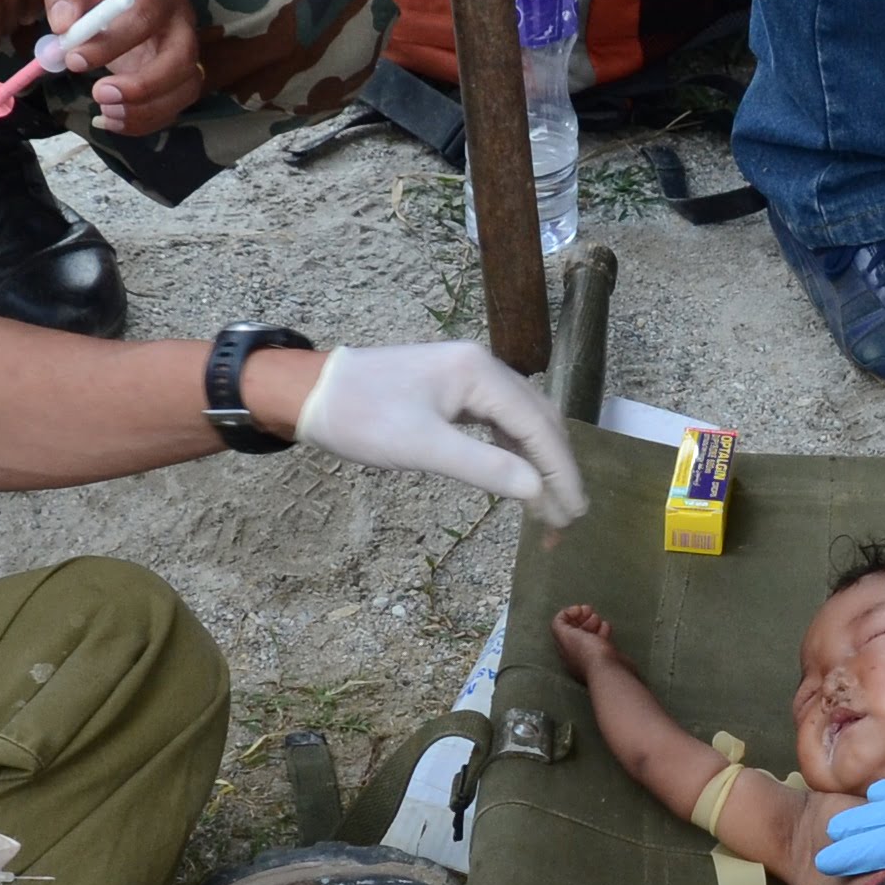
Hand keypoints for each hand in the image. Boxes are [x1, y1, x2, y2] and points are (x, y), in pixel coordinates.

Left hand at [40, 0, 201, 135]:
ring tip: (104, 113)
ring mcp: (185, 49)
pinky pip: (173, 105)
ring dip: (146, 110)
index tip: (73, 59)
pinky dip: (145, 121)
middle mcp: (181, 19)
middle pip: (181, 59)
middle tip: (99, 95)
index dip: (113, 43)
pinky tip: (111, 120)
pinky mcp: (178, 74)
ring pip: (184, 88)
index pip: (146, 17)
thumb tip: (63, 25)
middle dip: (143, 86)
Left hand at [292, 342, 591, 523]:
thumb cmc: (360, 417)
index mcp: (479, 372)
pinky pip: (498, 421)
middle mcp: (482, 367)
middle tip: (567, 517)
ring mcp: (468, 376)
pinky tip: (516, 476)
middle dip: (556, 469)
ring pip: (521, 422)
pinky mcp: (452, 390)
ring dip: (536, 463)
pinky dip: (513, 451)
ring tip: (547, 505)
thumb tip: (536, 491)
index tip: (575, 513)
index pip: (538, 426)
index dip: (561, 472)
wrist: (309, 392)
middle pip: (539, 421)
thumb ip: (483, 467)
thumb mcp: (421, 447)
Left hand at [549, 603, 616, 683]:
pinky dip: (603, 630)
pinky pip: (601, 641)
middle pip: (575, 631)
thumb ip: (560, 625)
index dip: (569, 614)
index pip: (561, 627)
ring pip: (589, 635)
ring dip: (592, 623)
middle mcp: (575, 653)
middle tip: (590, 610)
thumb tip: (566, 616)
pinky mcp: (605, 658)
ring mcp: (591, 656)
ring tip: (598, 618)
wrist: (610, 672)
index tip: (581, 608)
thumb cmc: (587, 652)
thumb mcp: (566, 636)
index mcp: (564, 648)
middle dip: (581, 618)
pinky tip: (606, 626)